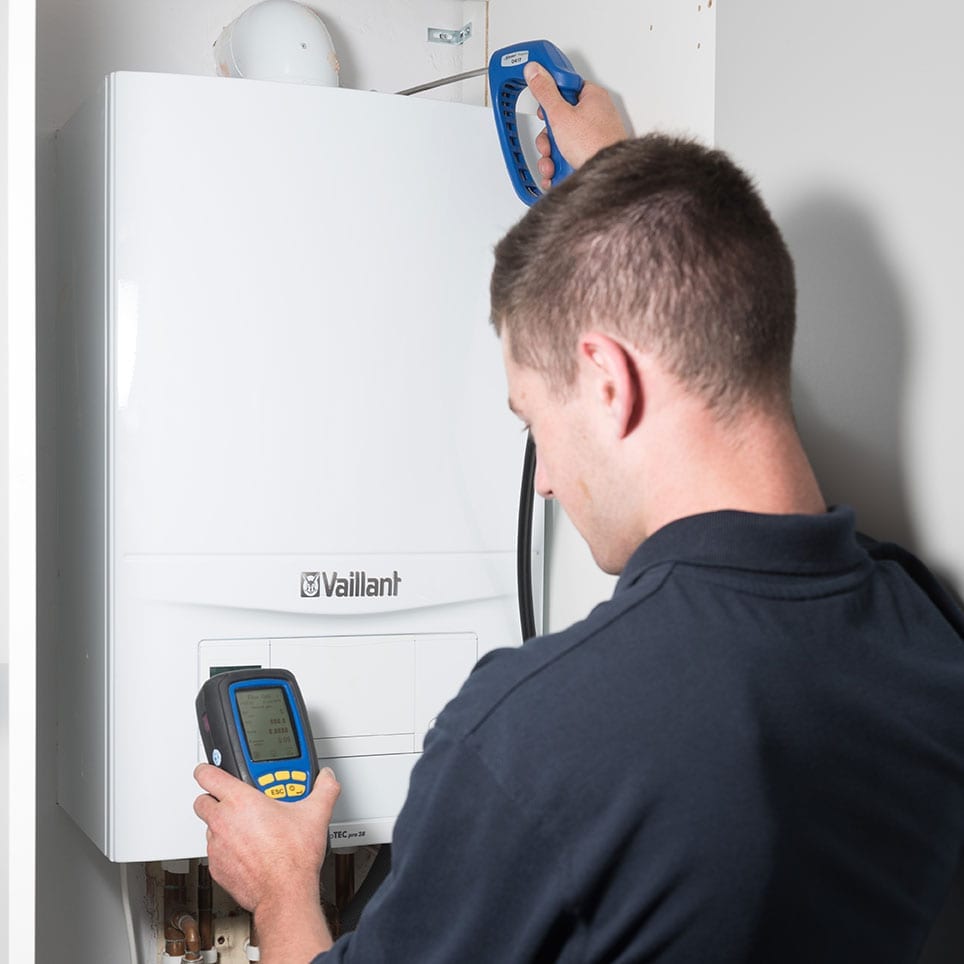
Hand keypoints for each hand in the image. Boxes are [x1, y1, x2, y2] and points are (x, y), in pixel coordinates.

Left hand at [194, 763, 339, 955]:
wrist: (285, 893)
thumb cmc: (293, 856)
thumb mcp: (316, 813)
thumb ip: (324, 788)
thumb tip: (327, 778)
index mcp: (241, 801)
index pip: (207, 775)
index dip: (207, 769)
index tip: (210, 769)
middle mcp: (223, 821)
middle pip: (202, 800)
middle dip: (213, 798)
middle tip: (232, 801)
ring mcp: (217, 846)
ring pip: (208, 828)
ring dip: (221, 825)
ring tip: (244, 828)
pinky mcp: (216, 868)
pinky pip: (214, 852)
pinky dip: (225, 849)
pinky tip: (245, 850)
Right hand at [523, 62, 628, 189]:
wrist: (606, 177)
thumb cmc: (594, 145)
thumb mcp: (561, 114)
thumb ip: (545, 91)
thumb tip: (535, 70)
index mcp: (592, 97)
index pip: (565, 87)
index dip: (550, 98)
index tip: (543, 107)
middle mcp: (595, 115)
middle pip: (559, 119)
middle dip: (548, 138)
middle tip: (549, 144)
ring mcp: (593, 137)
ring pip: (561, 141)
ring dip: (550, 156)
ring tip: (552, 164)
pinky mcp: (590, 155)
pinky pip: (568, 157)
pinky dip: (558, 166)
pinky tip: (556, 173)